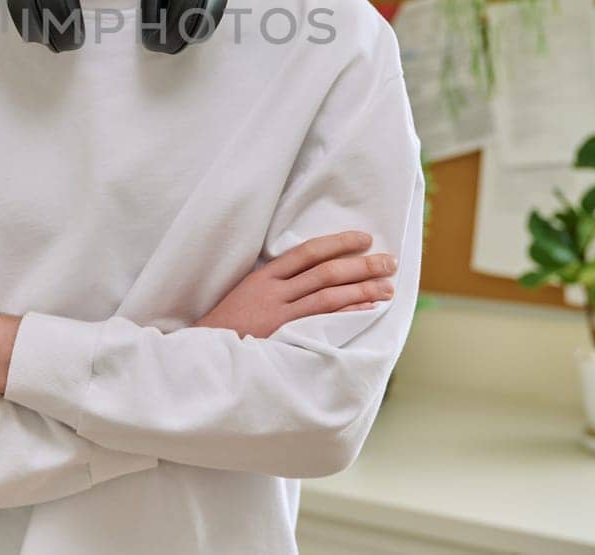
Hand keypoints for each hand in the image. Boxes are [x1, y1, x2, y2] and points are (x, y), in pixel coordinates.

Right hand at [192, 231, 396, 338]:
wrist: (204, 356)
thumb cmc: (227, 327)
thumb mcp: (246, 296)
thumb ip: (275, 285)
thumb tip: (311, 276)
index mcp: (263, 277)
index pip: (307, 252)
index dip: (338, 243)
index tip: (364, 239)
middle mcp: (273, 292)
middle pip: (325, 272)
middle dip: (361, 265)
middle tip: (390, 262)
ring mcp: (279, 316)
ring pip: (328, 296)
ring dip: (362, 290)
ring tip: (388, 287)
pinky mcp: (284, 337)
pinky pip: (323, 322)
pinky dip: (347, 314)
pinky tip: (368, 310)